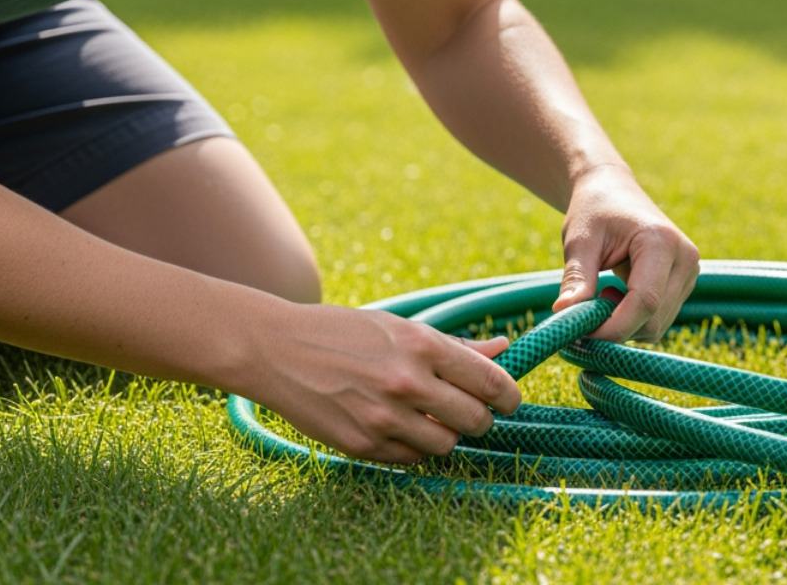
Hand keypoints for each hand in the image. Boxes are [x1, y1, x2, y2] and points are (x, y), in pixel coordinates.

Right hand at [244, 302, 521, 464]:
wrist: (277, 351)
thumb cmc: (345, 333)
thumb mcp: (402, 328)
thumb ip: (455, 346)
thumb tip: (504, 348)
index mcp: (423, 346)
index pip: (490, 382)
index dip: (509, 396)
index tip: (509, 401)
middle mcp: (407, 384)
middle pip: (475, 420)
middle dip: (481, 418)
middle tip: (472, 411)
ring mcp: (384, 419)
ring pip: (446, 446)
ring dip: (448, 436)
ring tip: (433, 418)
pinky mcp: (363, 446)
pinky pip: (411, 459)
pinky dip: (416, 447)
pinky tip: (402, 427)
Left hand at [551, 165, 698, 341]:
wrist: (612, 192)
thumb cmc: (594, 212)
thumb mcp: (579, 241)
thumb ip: (576, 277)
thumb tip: (564, 314)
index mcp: (661, 241)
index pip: (645, 301)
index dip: (613, 326)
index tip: (580, 335)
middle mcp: (685, 258)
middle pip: (654, 319)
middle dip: (615, 327)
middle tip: (583, 310)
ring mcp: (689, 272)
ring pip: (658, 325)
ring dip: (624, 324)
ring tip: (602, 292)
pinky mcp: (684, 283)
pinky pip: (659, 319)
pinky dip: (633, 319)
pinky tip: (617, 294)